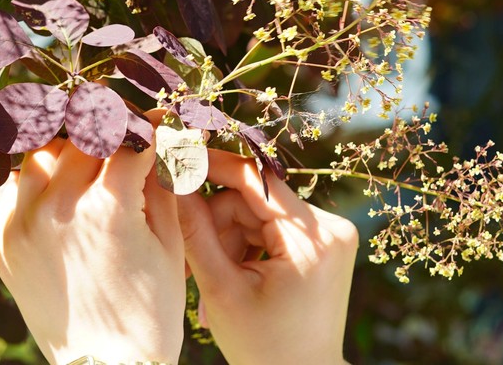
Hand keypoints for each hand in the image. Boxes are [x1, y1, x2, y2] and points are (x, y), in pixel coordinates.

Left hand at [0, 135, 184, 364]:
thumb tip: (164, 135)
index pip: (129, 139)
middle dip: (111, 132)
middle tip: (127, 136)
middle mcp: (58, 207)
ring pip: (42, 153)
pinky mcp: (6, 242)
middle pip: (84, 138)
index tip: (159, 120)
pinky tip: (58, 190)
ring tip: (89, 161)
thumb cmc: (150, 310)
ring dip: (69, 150)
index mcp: (107, 206)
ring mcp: (24, 224)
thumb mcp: (170, 242)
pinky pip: (13, 188)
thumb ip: (162, 181)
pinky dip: (36, 181)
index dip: (150, 127)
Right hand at [177, 149, 357, 364]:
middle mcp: (331, 228)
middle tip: (189, 262)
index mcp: (313, 238)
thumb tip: (170, 177)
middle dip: (216, 224)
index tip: (176, 156)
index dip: (212, 165)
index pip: (255, 178)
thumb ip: (194, 230)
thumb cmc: (263, 347)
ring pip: (258, 214)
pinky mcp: (323, 246)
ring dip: (227, 240)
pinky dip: (246, 248)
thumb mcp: (221, 288)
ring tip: (209, 282)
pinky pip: (272, 229)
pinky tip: (231, 278)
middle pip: (254, 199)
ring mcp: (331, 237)